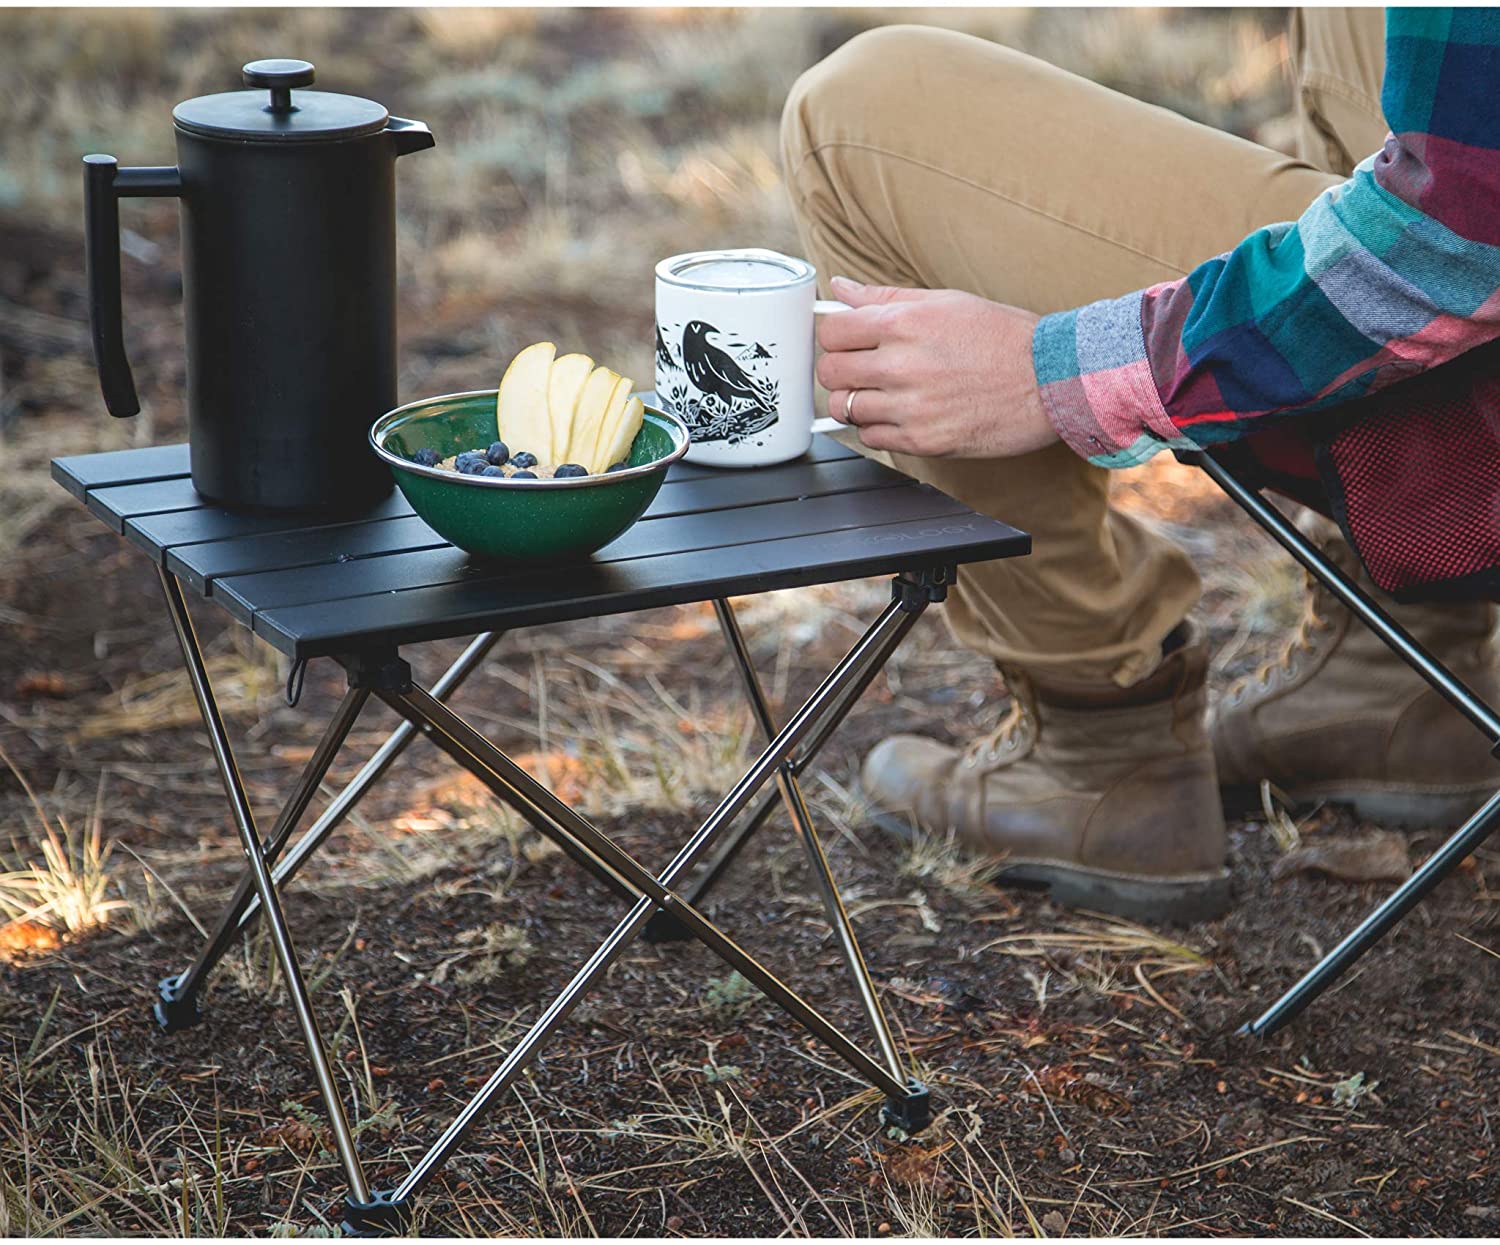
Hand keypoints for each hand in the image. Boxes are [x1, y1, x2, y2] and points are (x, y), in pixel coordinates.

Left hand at [816, 276, 1056, 458]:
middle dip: (841, 372)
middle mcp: (902, 365)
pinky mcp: (923, 440)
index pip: (831, 333)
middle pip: (830, 373)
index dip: (834, 338)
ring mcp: (911, 407)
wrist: (1053, 380)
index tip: (845, 343)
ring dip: (859, 402)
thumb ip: (886, 297)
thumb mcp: (946, 302)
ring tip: (887, 394)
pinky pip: (872, 438)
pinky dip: (879, 428)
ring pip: (847, 409)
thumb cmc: (1005, 338)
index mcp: (904, 324)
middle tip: (861, 371)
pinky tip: (903, 414)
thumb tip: (841, 289)